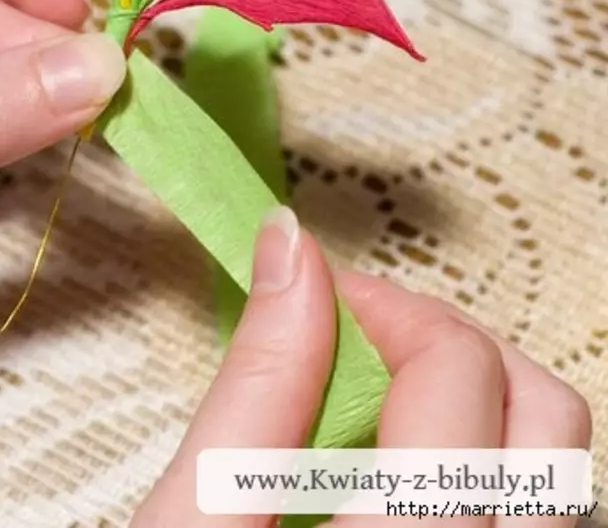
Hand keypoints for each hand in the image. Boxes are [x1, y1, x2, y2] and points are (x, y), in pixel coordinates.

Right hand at [132, 208, 591, 527]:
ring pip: (554, 464)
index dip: (384, 306)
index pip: (458, 373)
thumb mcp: (192, 516)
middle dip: (448, 343)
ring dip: (476, 400)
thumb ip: (256, 384)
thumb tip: (290, 246)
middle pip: (544, 413)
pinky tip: (397, 465)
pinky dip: (480, 457)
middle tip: (355, 338)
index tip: (315, 293)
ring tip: (377, 398)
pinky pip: (533, 507)